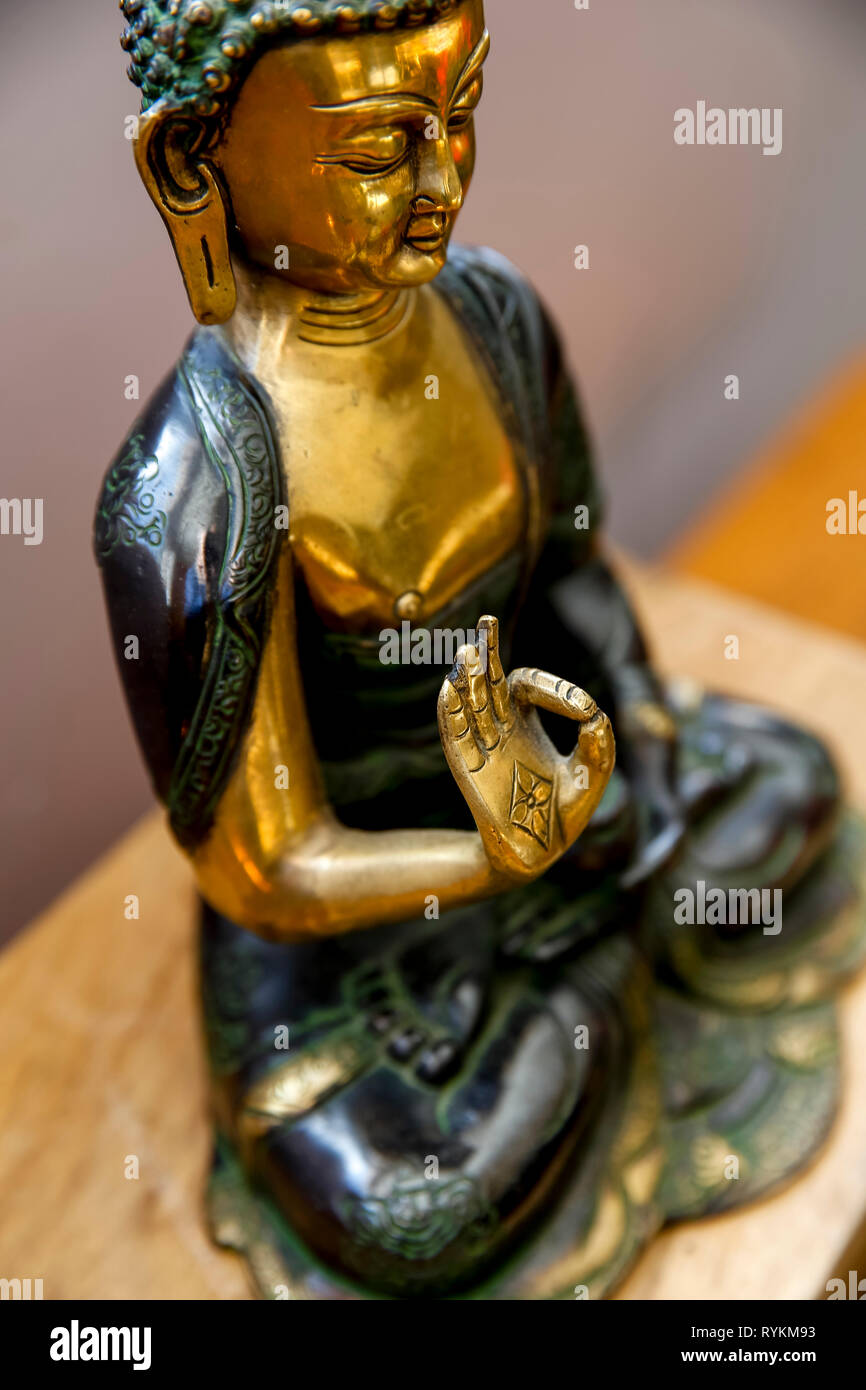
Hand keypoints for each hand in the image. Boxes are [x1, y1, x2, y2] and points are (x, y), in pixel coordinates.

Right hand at [438, 615, 613, 881]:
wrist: (539, 853)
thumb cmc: (563, 815)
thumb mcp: (592, 775)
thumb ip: (600, 744)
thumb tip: (595, 715)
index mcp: (526, 724)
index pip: (525, 685)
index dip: (553, 688)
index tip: (582, 711)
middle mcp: (500, 730)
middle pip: (485, 682)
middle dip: (486, 653)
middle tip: (485, 621)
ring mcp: (482, 749)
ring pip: (470, 703)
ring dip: (468, 678)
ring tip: (470, 651)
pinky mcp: (470, 772)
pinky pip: (456, 736)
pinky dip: (452, 712)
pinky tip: (450, 688)